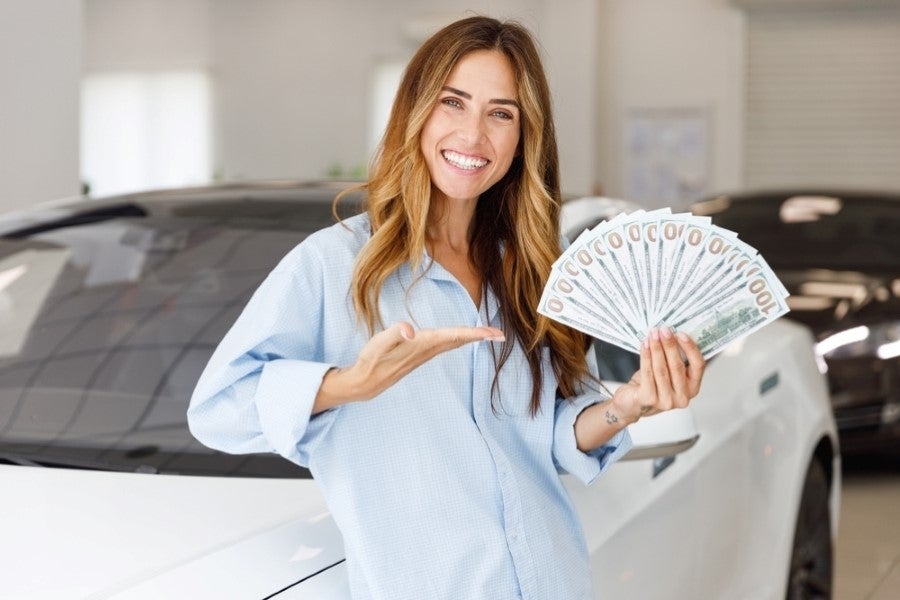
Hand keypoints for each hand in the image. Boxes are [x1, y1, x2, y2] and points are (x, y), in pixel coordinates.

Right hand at [313, 322, 504, 411]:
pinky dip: (457, 340)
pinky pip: (444, 345)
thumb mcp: (379, 343)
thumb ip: (395, 333)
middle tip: (501, 334)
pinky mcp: (418, 355)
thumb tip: (411, 331)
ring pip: (453, 344)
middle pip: (459, 341)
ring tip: (487, 334)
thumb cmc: (371, 360)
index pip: (454, 336)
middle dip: (480, 337)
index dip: (474, 334)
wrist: (365, 383)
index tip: (493, 334)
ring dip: (471, 338)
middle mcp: (427, 351)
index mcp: (422, 345)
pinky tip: (460, 338)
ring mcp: (424, 355)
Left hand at [609, 327, 704, 423]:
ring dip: (656, 348)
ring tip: (653, 334)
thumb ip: (675, 358)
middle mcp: (682, 397)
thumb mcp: (669, 372)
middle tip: (663, 330)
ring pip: (661, 369)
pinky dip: (646, 356)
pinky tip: (645, 344)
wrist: (632, 402)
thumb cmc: (653, 384)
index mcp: (693, 388)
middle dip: (669, 345)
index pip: (698, 366)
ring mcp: (666, 401)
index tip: (681, 334)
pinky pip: (647, 372)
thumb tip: (673, 334)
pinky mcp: (649, 399)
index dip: (691, 348)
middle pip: (677, 366)